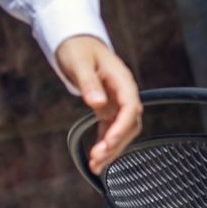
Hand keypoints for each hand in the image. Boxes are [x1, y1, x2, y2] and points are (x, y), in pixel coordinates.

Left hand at [57, 35, 141, 173]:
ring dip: (111, 149)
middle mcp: (123, 93)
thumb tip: (96, 103)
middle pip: (129, 123)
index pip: (131, 107)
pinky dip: (104, 144)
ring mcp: (116, 102)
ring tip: (95, 166)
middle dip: (116, 144)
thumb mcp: (80, 63)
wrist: (76, 41)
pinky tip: (96, 159)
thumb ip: (88, 83)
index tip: (108, 142)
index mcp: (121, 80)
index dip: (122, 127)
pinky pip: (110, 130)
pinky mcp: (107, 108)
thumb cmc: (78, 48)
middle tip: (97, 159)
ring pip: (122, 130)